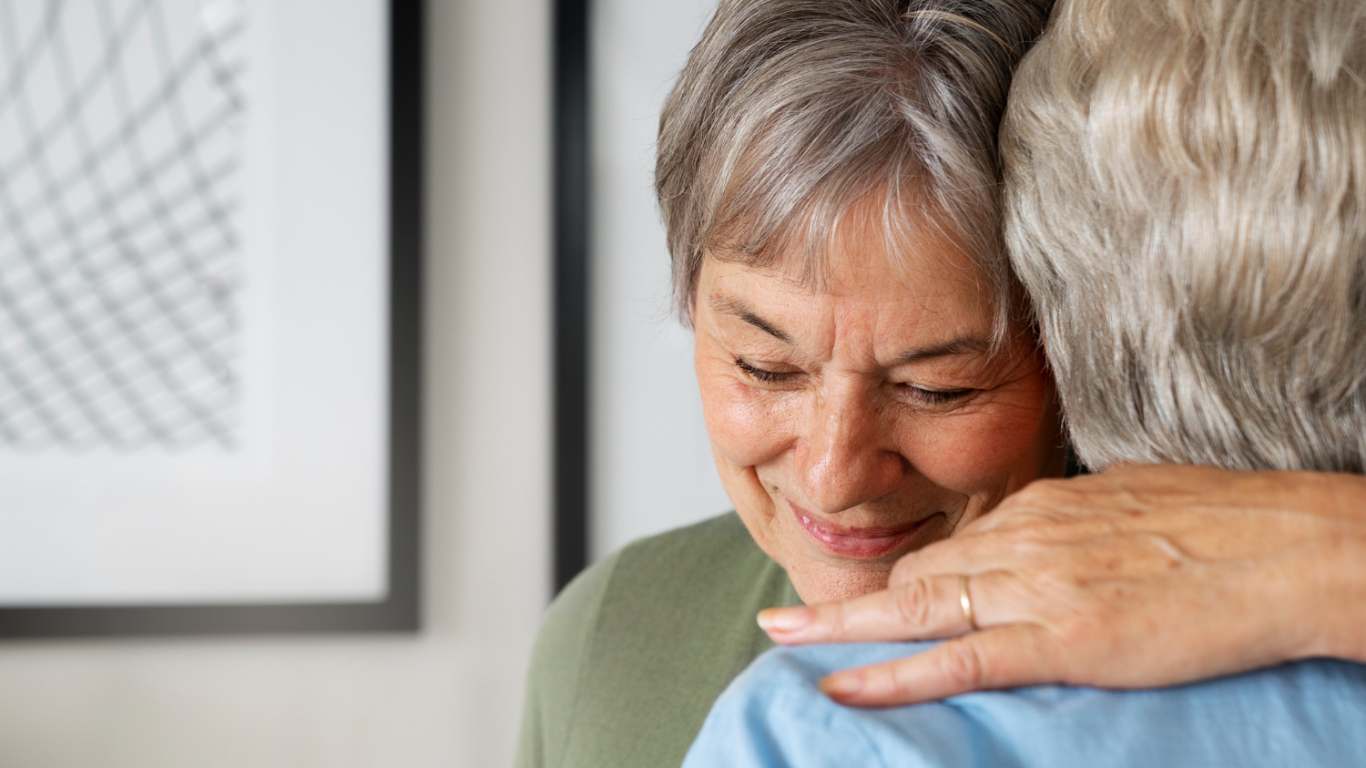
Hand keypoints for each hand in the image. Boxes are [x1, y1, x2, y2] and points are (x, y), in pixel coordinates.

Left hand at [756, 464, 1365, 706]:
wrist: (1287, 547)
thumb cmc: (1228, 523)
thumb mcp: (1136, 502)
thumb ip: (1082, 522)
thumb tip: (1061, 532)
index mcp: (1045, 506)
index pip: (951, 546)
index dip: (900, 576)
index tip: (863, 590)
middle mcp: (1024, 539)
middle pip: (916, 575)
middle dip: (849, 599)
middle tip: (786, 617)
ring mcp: (1037, 588)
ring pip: (916, 610)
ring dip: (843, 627)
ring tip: (782, 637)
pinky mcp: (1062, 638)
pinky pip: (957, 660)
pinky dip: (892, 676)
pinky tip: (843, 684)